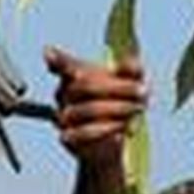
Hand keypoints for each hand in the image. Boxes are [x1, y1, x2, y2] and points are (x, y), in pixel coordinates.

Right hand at [44, 45, 148, 169]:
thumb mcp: (130, 83)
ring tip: (137, 109)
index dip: (58, 61)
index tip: (49, 53)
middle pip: (85, 86)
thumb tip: (133, 67)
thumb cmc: (119, 104)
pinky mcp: (68, 138)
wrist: (115, 140)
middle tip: (144, 91)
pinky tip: (122, 129)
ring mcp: (63, 116)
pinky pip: (83, 133)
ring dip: (118, 109)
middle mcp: (63, 95)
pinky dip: (106, 130)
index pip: (63, 66)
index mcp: (73, 76)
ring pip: (87, 110)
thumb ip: (132, 71)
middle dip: (118, 87)